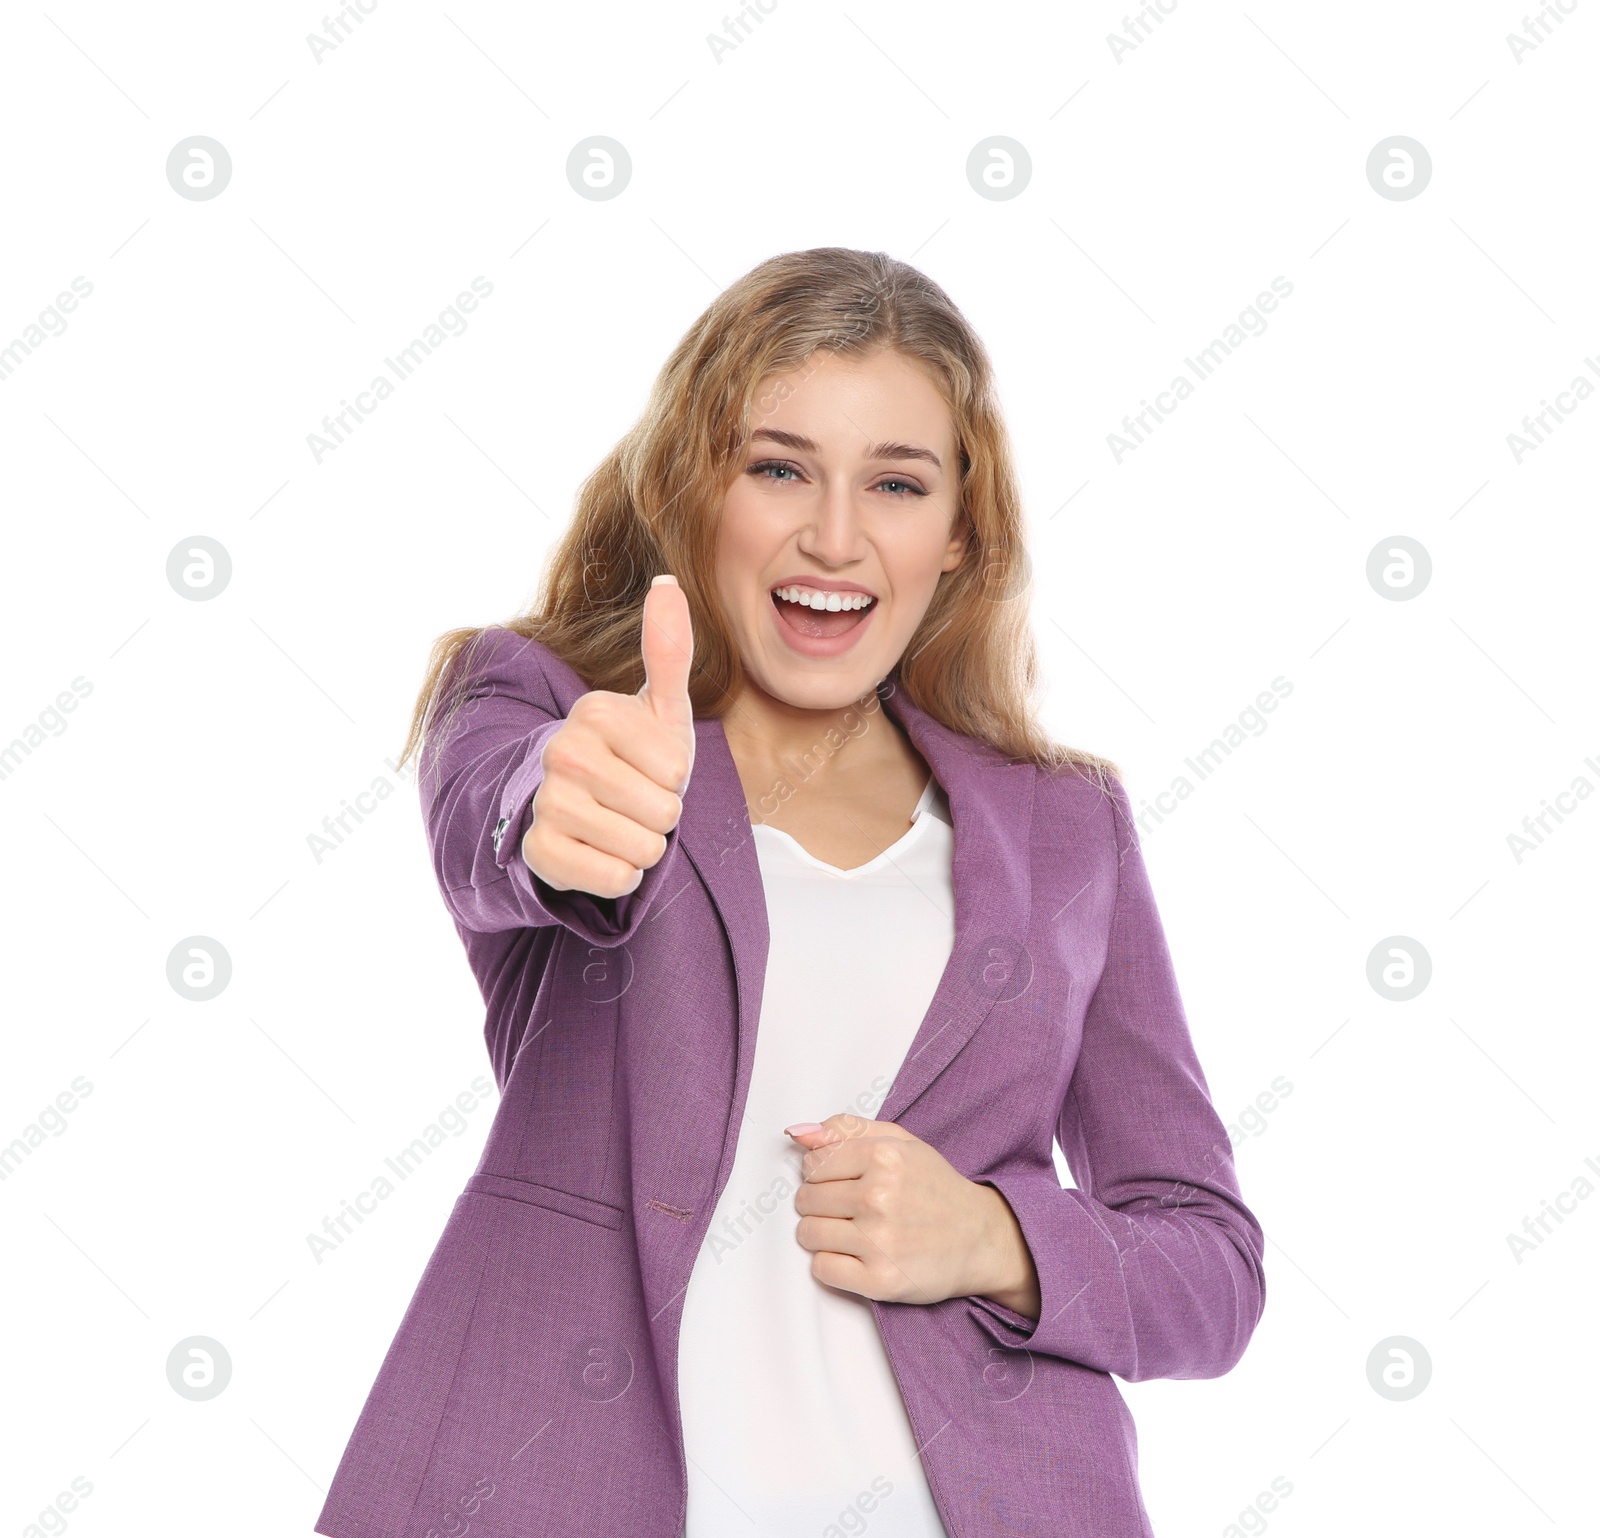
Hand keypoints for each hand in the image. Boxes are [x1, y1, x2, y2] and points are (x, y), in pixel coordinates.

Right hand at [522, 574, 695, 898]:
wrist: (578, 808)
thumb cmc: (632, 757)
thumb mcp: (659, 707)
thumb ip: (668, 648)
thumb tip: (667, 580)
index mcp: (595, 712)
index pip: (676, 771)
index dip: (673, 778)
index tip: (647, 768)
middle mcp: (561, 753)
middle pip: (662, 813)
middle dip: (661, 817)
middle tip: (634, 801)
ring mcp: (545, 803)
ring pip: (642, 849)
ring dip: (643, 847)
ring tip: (618, 825)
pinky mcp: (539, 852)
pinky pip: (615, 879)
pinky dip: (619, 876)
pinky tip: (599, 852)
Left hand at [784, 1114, 1040, 1317]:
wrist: (980, 1238)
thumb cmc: (935, 1188)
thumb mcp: (901, 1142)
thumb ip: (847, 1129)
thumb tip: (798, 1133)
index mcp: (883, 1156)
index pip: (813, 1163)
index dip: (821, 1173)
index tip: (841, 1181)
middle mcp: (879, 1196)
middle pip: (806, 1198)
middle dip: (820, 1203)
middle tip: (850, 1208)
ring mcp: (879, 1240)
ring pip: (808, 1233)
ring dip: (822, 1233)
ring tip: (850, 1231)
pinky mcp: (880, 1280)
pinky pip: (822, 1268)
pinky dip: (832, 1264)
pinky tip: (855, 1255)